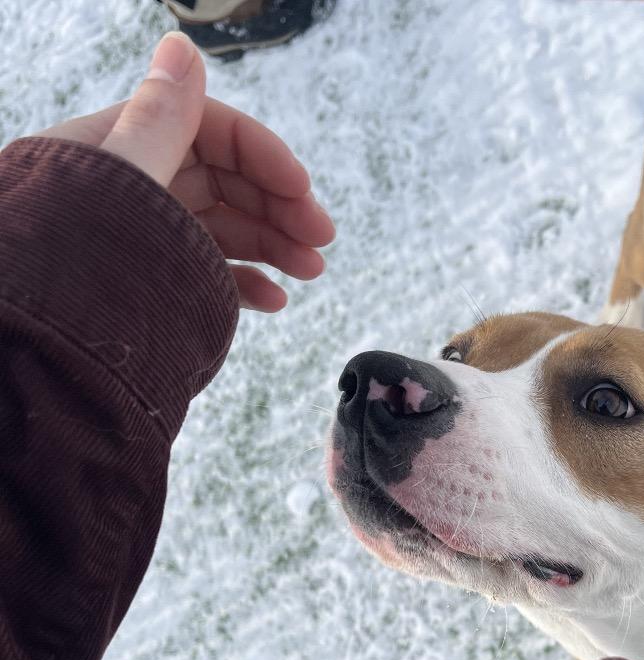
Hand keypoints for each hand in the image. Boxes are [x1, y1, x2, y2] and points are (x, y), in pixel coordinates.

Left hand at [36, 33, 333, 312]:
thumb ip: (159, 118)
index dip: (262, 156)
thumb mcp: (122, 176)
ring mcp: (149, 239)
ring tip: (311, 270)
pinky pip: (212, 274)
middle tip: (322, 239)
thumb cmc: (72, 259)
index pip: (209, 132)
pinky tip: (275, 299)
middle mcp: (138, 189)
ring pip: (226, 230)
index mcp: (123, 149)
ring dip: (275, 246)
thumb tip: (183, 48)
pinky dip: (248, 284)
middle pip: (226, 182)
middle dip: (279, 208)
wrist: (44, 350)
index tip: (301, 188)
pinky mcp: (158, 284)